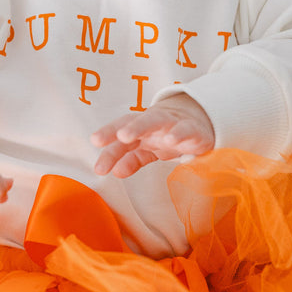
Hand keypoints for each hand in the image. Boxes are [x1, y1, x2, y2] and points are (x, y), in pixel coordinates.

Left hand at [90, 95, 215, 177]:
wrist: (197, 123)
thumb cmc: (165, 137)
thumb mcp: (148, 150)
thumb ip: (132, 159)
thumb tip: (115, 172)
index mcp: (140, 128)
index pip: (121, 127)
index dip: (108, 133)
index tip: (94, 141)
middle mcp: (153, 123)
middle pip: (138, 121)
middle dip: (127, 128)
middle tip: (118, 136)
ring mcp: (172, 124)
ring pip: (157, 120)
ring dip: (142, 126)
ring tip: (128, 136)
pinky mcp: (193, 131)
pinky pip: (185, 130)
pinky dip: (178, 134)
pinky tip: (171, 140)